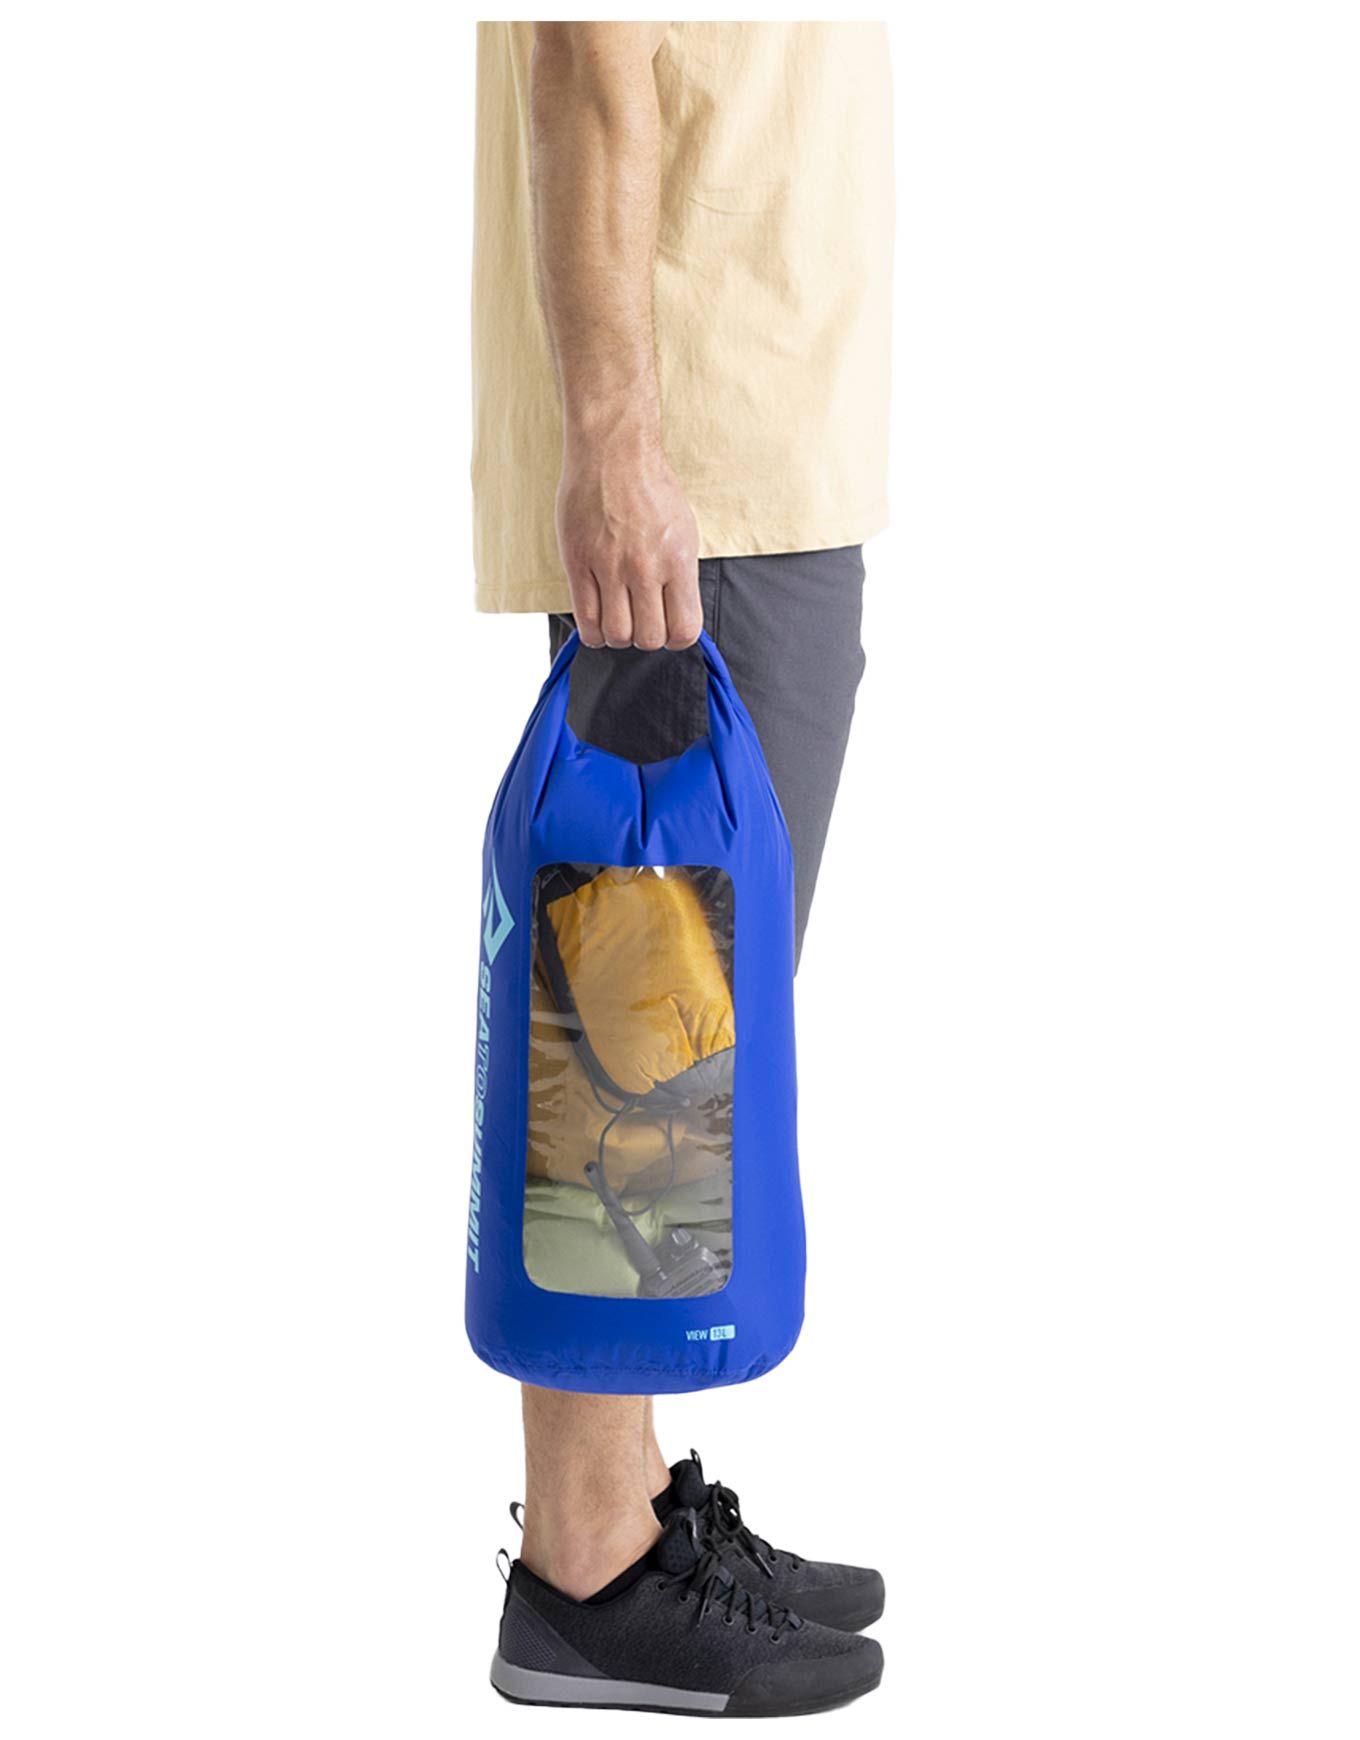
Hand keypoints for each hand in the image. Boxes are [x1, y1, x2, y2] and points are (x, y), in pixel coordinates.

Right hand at [555, 432, 701, 650]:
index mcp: (678, 560)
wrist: (613, 452)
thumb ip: (681, 575)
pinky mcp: (578, 562)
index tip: (669, 629)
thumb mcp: (684, 531)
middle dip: (646, 638)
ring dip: (619, 636)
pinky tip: (598, 623)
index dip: (677, 639)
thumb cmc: (651, 489)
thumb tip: (677, 613)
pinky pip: (585, 618)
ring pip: (616, 634)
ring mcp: (609, 566)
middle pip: (649, 638)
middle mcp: (645, 568)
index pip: (684, 630)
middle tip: (641, 622)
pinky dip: (593, 631)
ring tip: (619, 619)